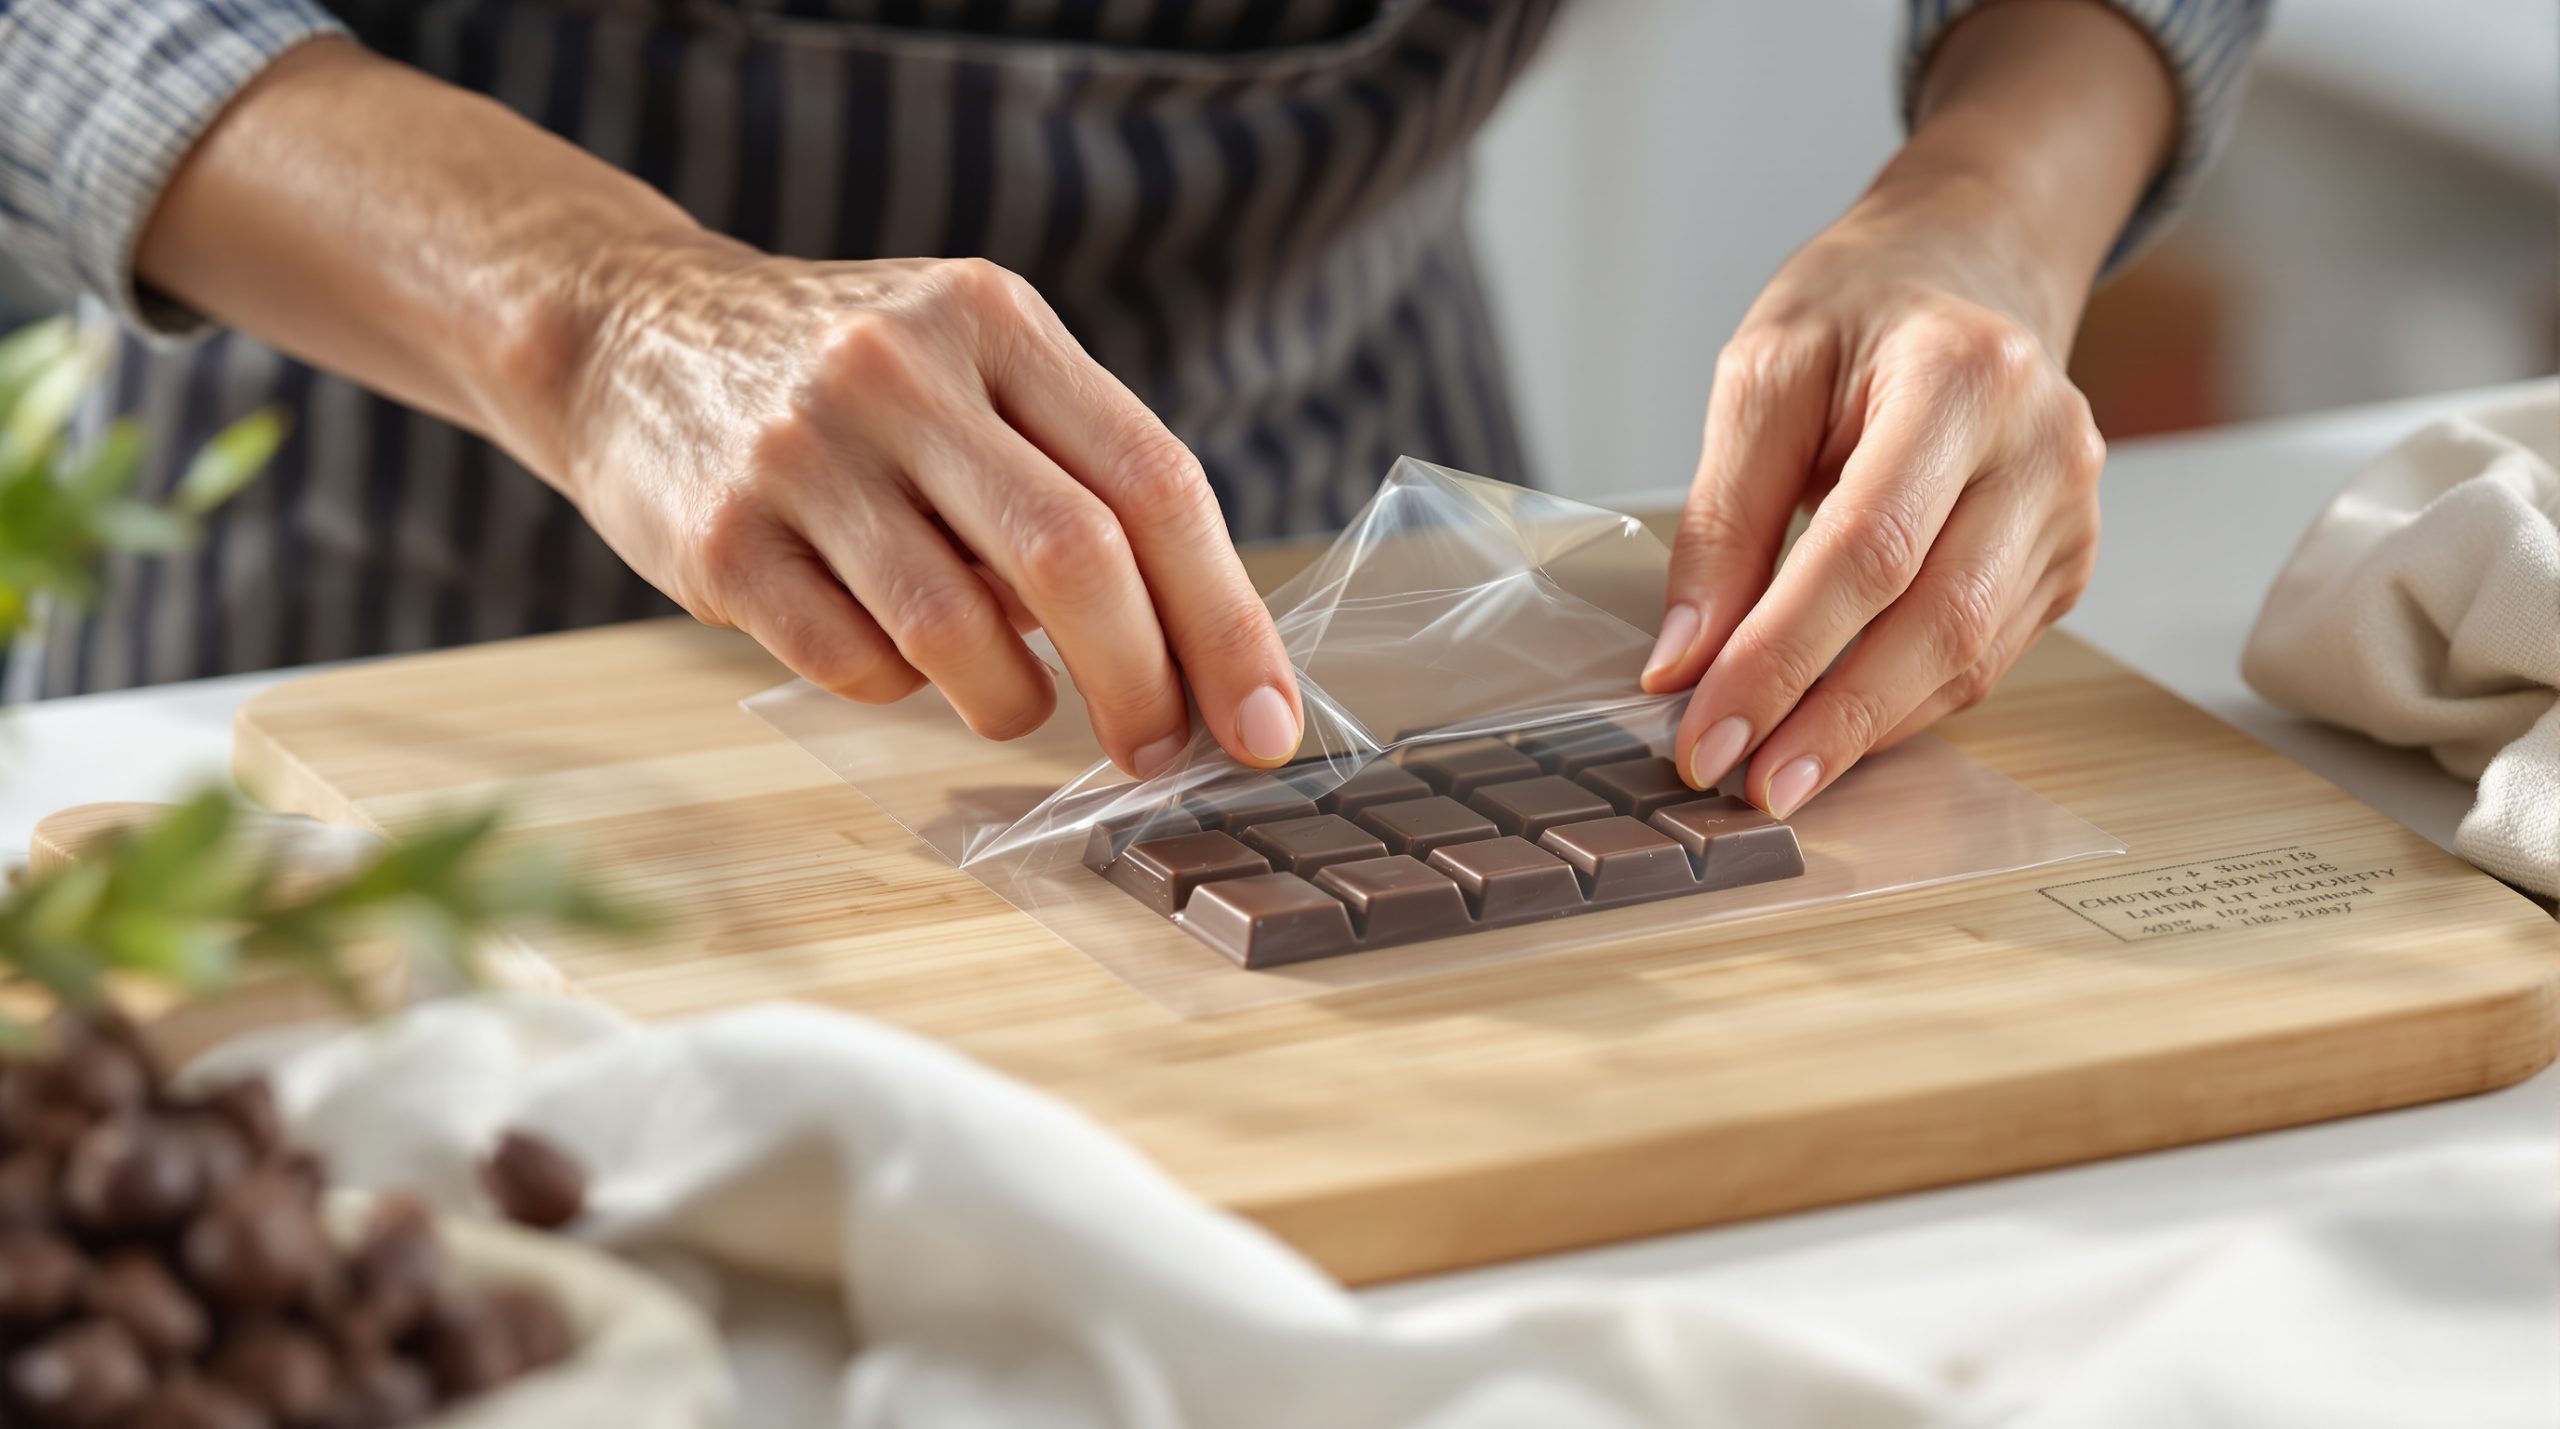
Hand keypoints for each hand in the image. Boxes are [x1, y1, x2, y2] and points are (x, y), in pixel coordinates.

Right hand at [131, 42, 1301, 776]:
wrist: (625, 332)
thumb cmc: (850, 383)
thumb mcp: (969, 363)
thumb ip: (1076, 473)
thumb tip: (1198, 654)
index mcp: (994, 321)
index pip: (1155, 483)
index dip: (1226, 620)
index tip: (1266, 726)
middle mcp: (903, 371)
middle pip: (1074, 559)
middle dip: (1143, 684)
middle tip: (1160, 754)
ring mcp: (803, 453)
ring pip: (961, 636)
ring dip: (1013, 703)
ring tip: (1010, 696)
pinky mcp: (722, 540)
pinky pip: (855, 665)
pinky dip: (900, 691)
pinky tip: (891, 656)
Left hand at [1639, 0, 2174, 817]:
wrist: (1966, 269)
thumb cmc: (1858, 310)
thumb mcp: (1761, 376)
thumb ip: (1722, 518)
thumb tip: (1684, 659)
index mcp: (1964, 377)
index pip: (1867, 550)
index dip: (1782, 656)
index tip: (1705, 732)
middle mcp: (2042, 448)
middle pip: (1936, 621)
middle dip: (1829, 719)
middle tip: (1741, 783)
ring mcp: (2071, 511)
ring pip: (1970, 658)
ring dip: (1865, 730)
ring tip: (1774, 777)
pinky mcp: (2068, 560)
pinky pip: (1984, 660)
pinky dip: (1901, 706)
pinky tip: (1833, 731)